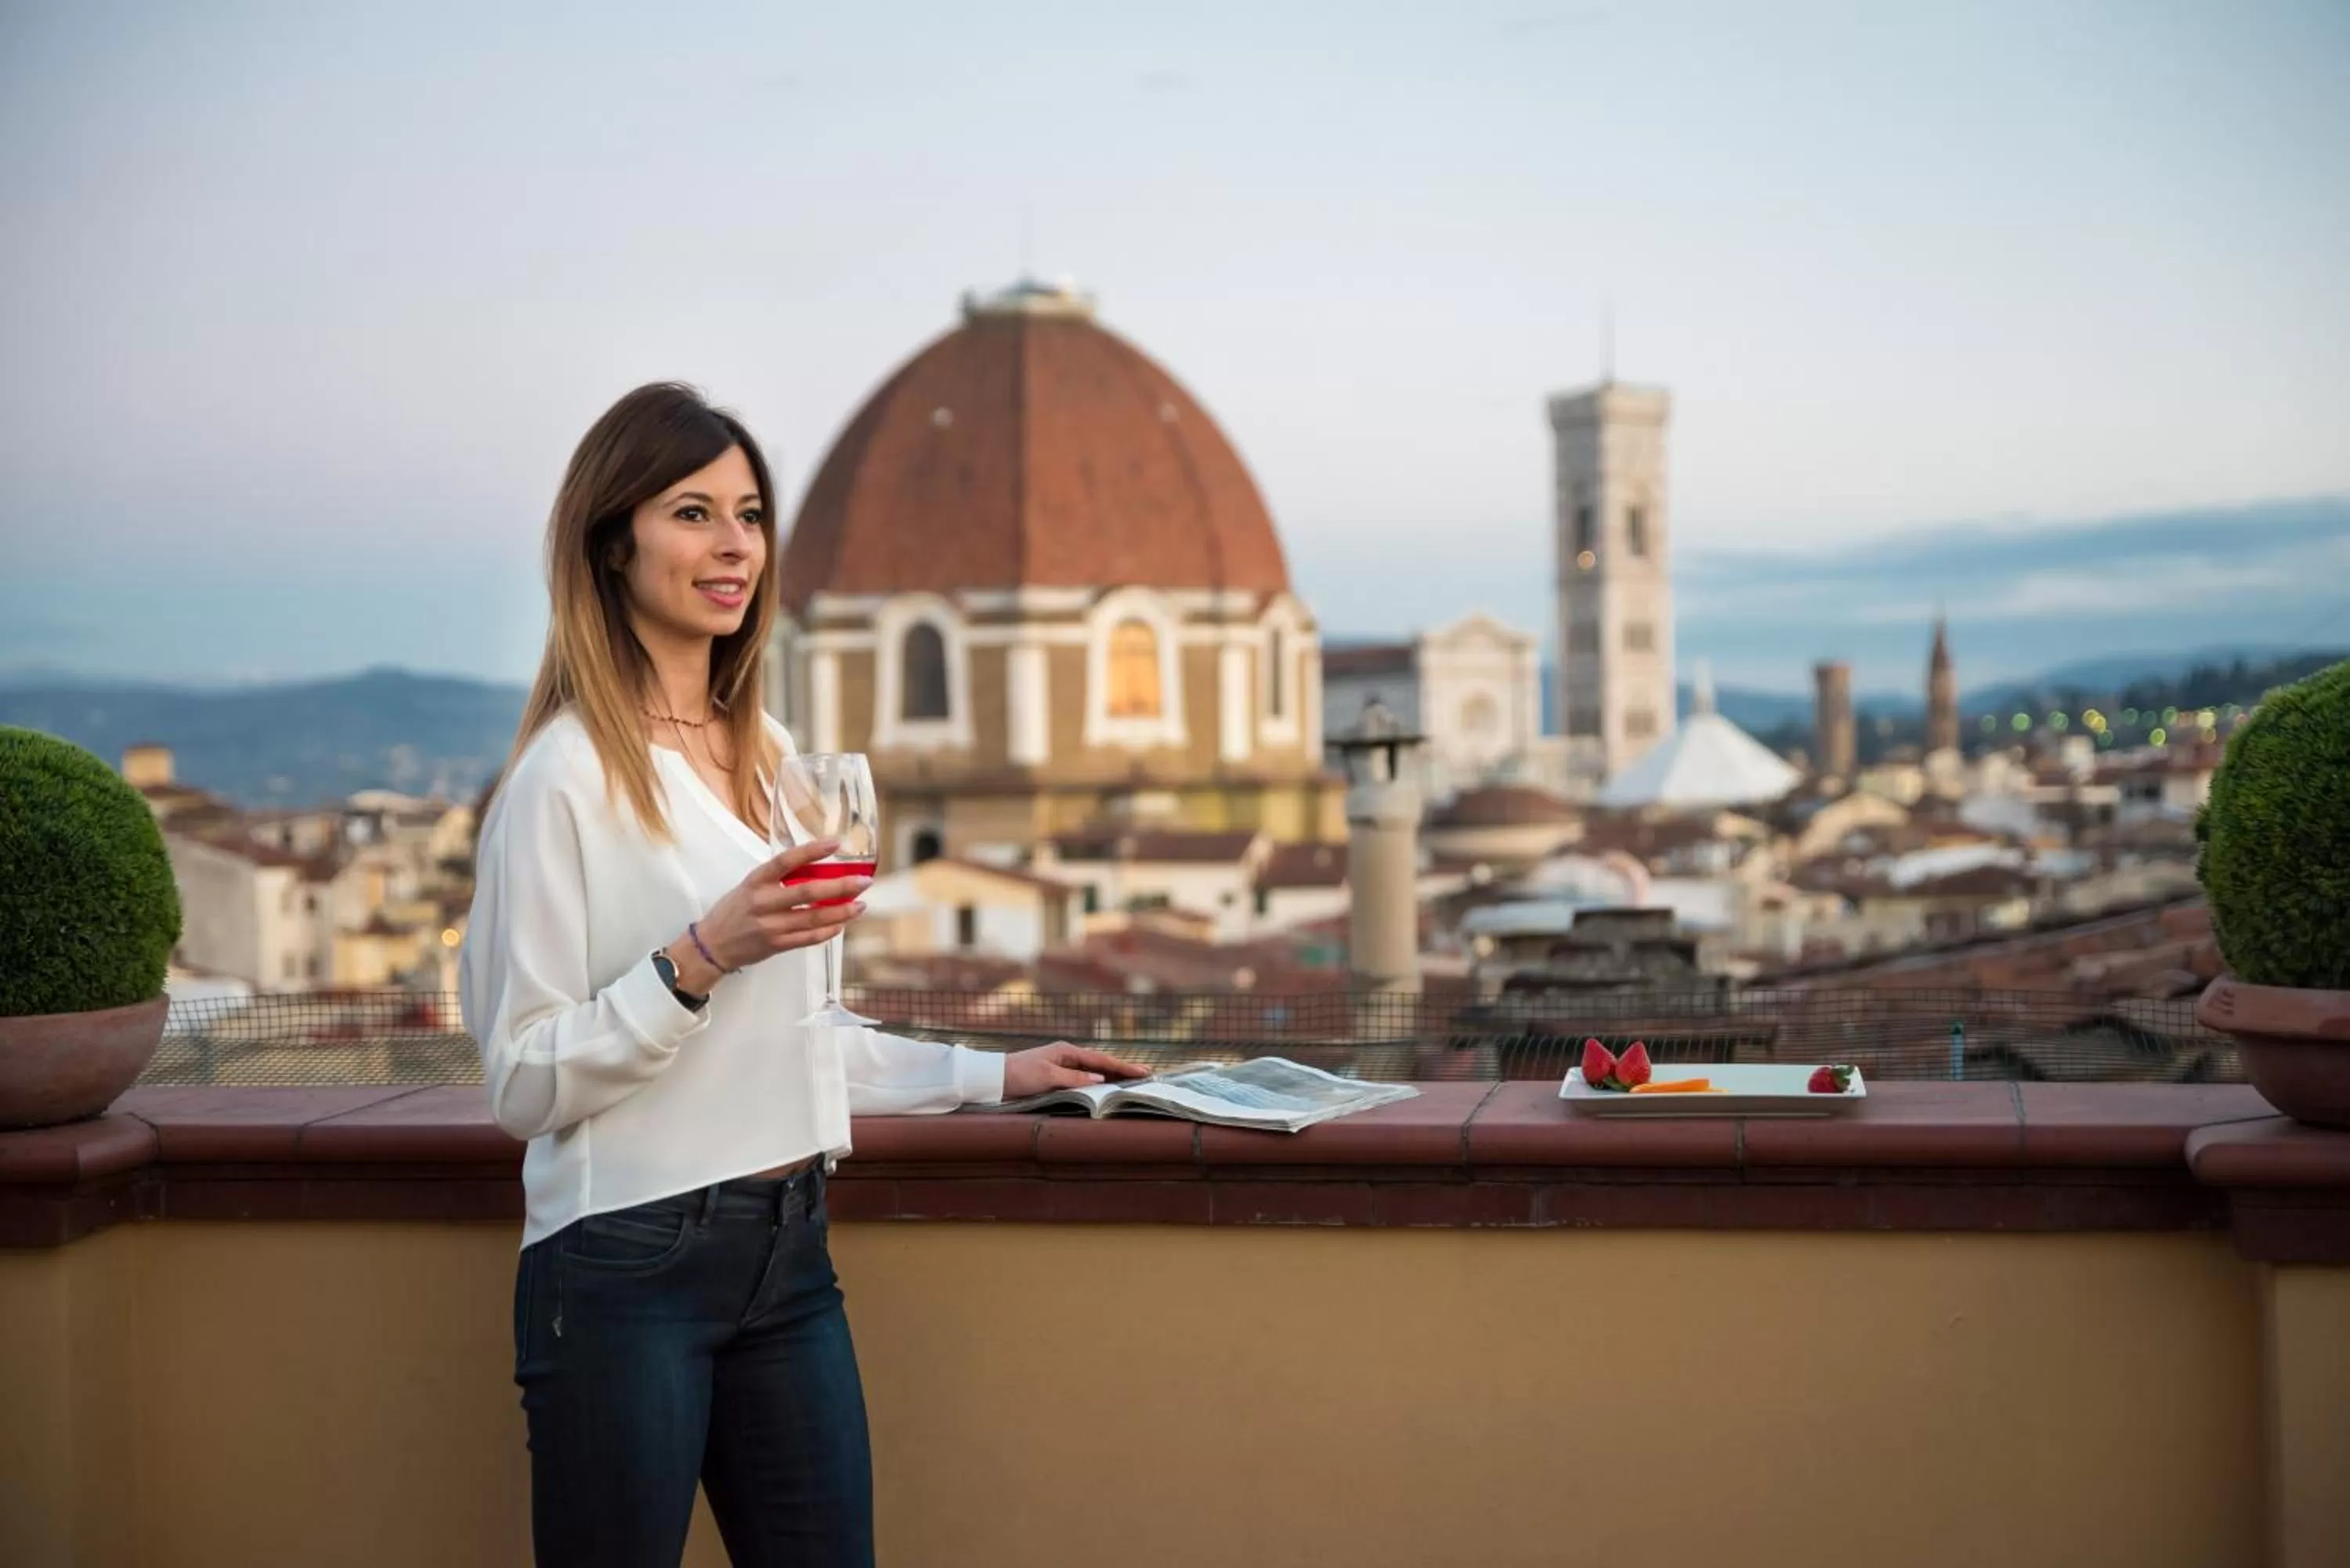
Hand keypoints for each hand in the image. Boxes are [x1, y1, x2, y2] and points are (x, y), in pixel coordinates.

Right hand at [675, 839, 870, 988]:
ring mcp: (770, 926)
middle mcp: (763, 902)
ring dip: (841, 911)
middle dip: (840, 886)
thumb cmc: (734, 911)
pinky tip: (841, 924)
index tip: (836, 843)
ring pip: (813, 918)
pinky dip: (828, 931)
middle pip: (807, 891)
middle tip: (863, 881)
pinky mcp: (775, 945)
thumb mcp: (750, 885)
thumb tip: (816, 866)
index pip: (787, 860)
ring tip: (860, 905)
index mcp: (756, 881)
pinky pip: (808, 938)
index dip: (812, 850)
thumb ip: (778, 877)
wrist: (712, 945)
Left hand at [1002, 1041, 1149, 1098]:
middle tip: (1146, 1074)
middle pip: (1101, 1063)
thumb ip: (1074, 1078)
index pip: (1101, 1061)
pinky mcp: (1056, 1075)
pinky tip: (1106, 1085)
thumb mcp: (1047, 1077)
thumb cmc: (1019, 1075)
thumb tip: (1100, 1079)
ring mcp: (1062, 1064)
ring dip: (1112, 1075)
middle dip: (1123, 1069)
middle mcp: (1067, 1055)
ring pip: (1093, 1070)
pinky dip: (1098, 1080)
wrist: (994, 1078)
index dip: (1123, 1067)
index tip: (1144, 1071)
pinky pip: (1083, 1077)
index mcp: (1067, 1051)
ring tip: (1132, 1080)